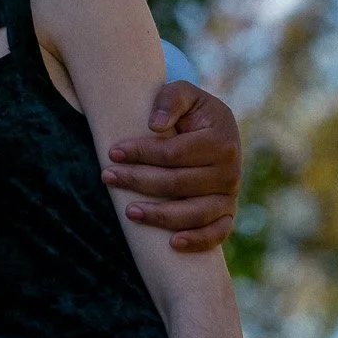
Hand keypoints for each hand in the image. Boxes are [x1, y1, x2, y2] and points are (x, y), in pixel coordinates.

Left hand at [102, 80, 240, 252]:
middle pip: (178, 184)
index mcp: (221, 140)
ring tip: (129, 211)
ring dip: (160, 216)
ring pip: (194, 213)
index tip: (113, 152)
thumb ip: (171, 99)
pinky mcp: (227, 214)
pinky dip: (198, 241)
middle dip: (138, 181)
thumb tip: (155, 125)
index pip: (173, 153)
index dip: (141, 153)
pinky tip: (173, 244)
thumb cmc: (193, 113)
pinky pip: (217, 234)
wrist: (215, 132)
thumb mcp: (185, 94)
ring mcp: (230, 196)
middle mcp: (230, 171)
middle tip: (107, 177)